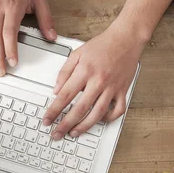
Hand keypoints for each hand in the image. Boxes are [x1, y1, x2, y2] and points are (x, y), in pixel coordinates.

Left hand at [43, 22, 144, 139]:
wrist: (126, 39)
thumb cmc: (103, 45)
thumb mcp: (77, 53)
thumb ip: (65, 72)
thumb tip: (56, 90)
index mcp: (85, 71)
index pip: (65, 95)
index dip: (54, 110)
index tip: (47, 120)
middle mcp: (99, 81)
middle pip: (80, 109)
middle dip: (65, 124)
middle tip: (56, 134)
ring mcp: (112, 87)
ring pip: (97, 113)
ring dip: (84, 126)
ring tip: (73, 133)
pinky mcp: (123, 90)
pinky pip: (117, 110)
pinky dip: (109, 118)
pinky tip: (99, 120)